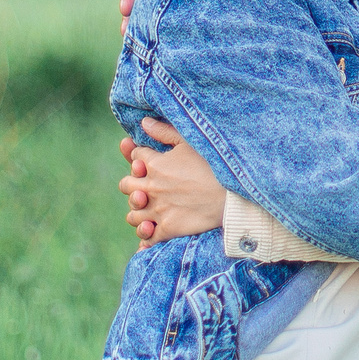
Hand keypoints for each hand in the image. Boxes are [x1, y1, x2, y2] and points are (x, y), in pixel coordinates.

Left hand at [119, 119, 226, 246]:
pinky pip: (147, 237)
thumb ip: (164, 132)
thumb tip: (143, 122)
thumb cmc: (214, 166)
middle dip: (133, 185)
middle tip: (146, 188)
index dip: (140, 157)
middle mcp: (150, 187)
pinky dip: (147, 237)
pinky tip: (153, 232)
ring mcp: (157, 210)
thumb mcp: (190, 142)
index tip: (149, 161)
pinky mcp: (167, 229)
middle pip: (126, 185)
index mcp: (154, 164)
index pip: (135, 157)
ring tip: (149, 212)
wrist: (233, 197)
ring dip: (139, 212)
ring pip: (133, 215)